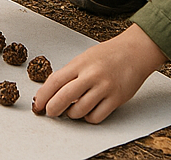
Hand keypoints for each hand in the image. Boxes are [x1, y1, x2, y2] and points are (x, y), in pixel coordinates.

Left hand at [32, 24, 166, 123]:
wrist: (133, 52)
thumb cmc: (107, 54)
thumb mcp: (84, 58)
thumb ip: (71, 73)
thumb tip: (54, 91)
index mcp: (79, 64)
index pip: (55, 81)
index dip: (43, 95)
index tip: (37, 103)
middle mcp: (90, 75)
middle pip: (64, 97)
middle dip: (53, 108)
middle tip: (50, 112)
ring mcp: (104, 87)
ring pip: (80, 110)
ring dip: (72, 114)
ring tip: (72, 110)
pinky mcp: (116, 99)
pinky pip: (97, 116)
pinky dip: (89, 118)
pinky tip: (88, 112)